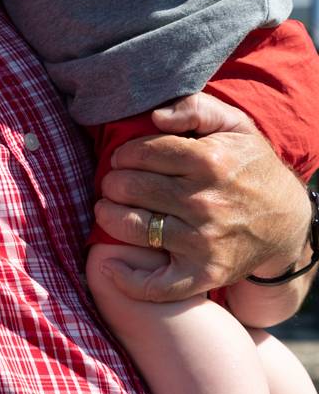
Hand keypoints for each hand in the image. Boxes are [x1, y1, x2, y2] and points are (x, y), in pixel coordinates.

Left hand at [93, 91, 310, 301]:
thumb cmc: (250, 166)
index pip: (144, 153)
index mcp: (210, 161)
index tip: (120, 159)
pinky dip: (127, 280)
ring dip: (109, 217)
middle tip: (112, 183)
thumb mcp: (234, 124)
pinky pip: (158, 285)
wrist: (287, 221)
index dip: (124, 154)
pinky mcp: (205, 274)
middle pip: (134, 188)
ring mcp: (204, 242)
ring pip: (136, 229)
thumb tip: (155, 116)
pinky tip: (109, 265)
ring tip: (106, 209)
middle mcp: (206, 202)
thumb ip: (194, 107)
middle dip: (113, 183)